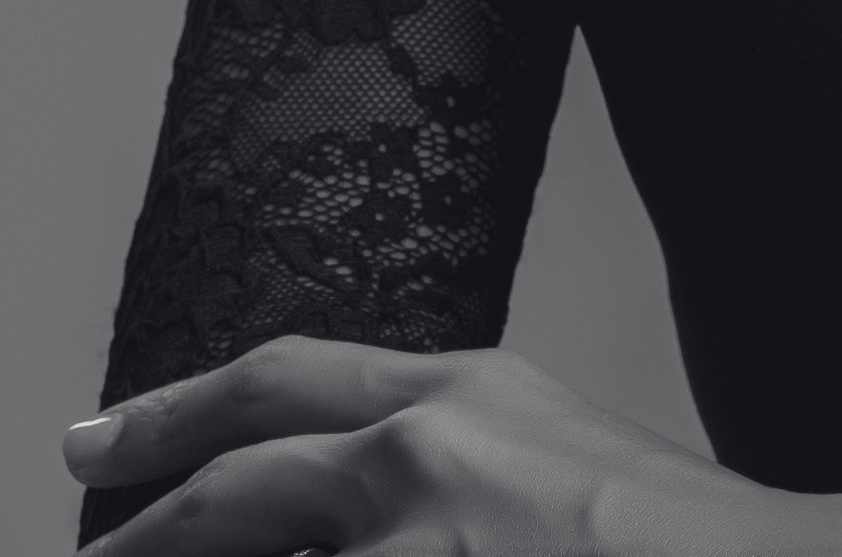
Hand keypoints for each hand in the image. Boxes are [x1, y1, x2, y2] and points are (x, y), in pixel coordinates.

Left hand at [62, 335, 841, 555]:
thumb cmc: (669, 540)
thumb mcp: (539, 452)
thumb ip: (433, 461)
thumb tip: (335, 502)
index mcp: (455, 395)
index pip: (277, 385)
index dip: (172, 414)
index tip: (101, 446)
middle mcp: (420, 457)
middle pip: (233, 487)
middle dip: (140, 530)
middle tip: (89, 537)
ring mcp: (416, 553)